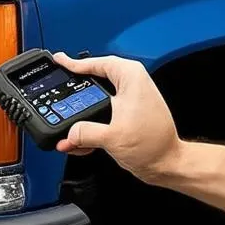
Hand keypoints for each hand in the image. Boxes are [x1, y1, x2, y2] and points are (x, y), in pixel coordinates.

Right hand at [51, 52, 182, 184]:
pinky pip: (104, 113)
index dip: (75, 63)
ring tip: (66, 125)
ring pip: (97, 99)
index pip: (97, 62)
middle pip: (95, 80)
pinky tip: (80, 139)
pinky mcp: (129, 114)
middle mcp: (132, 84)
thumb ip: (84, 133)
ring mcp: (131, 99)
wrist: (166, 163)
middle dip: (76, 93)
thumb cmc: (154, 145)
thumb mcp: (112, 137)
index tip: (60, 61)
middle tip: (58, 91)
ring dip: (82, 115)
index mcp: (131, 77)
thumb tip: (69, 134)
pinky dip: (91, 125)